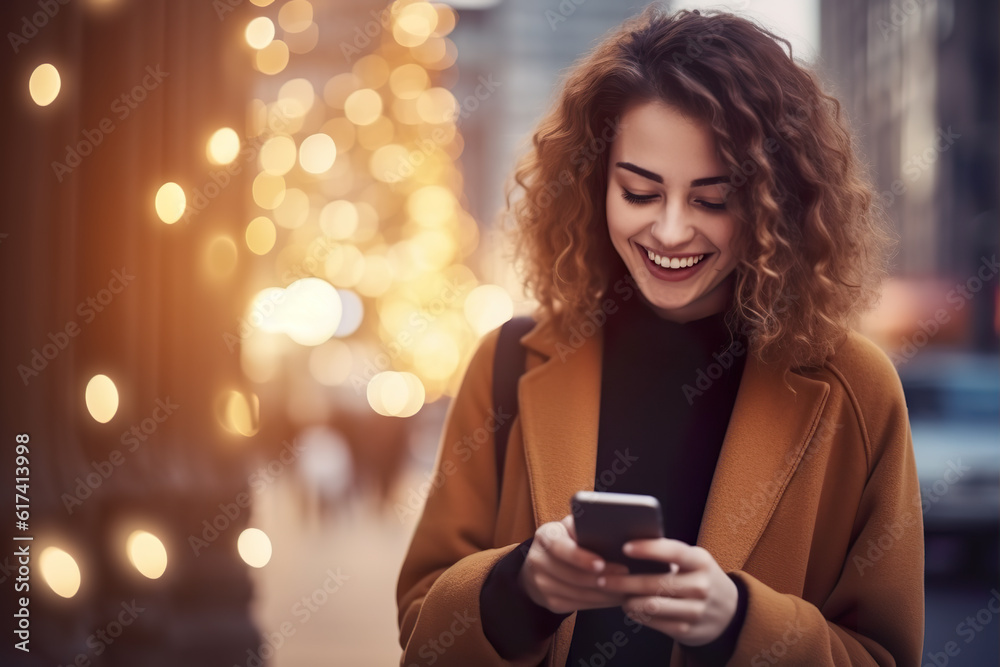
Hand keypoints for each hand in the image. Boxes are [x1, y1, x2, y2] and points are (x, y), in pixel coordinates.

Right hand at [519, 515, 629, 614]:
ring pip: (579, 593)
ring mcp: (541, 584)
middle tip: (626, 576)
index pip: (561, 548)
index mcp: (545, 536)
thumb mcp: (570, 527)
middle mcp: (538, 560)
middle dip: (602, 577)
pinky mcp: (550, 602)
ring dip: (606, 593)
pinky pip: (579, 605)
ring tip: (626, 587)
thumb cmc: (566, 540)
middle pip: (573, 575)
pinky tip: (614, 597)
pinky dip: (600, 603)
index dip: (580, 558)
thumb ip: (584, 527)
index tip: (601, 563)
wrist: (540, 564)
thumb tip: (613, 530)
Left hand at [598, 538, 737, 645]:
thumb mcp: (694, 560)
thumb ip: (669, 553)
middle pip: (655, 583)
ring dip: (627, 600)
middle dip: (624, 581)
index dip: (649, 549)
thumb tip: (627, 546)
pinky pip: (655, 623)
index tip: (624, 547)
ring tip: (613, 593)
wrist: (729, 612)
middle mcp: (701, 586)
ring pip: (651, 605)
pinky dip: (637, 615)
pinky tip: (628, 607)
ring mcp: (695, 611)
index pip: (674, 552)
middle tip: (601, 578)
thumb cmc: (699, 576)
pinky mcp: (688, 630)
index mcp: (700, 561)